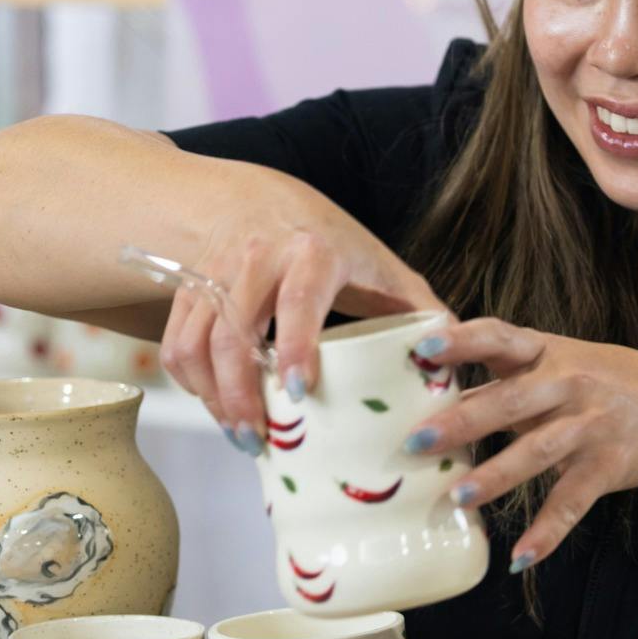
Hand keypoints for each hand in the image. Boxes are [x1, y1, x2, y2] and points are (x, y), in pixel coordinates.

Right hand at [160, 178, 445, 450]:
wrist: (261, 199)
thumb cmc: (332, 241)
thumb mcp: (382, 266)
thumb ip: (421, 310)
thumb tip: (459, 358)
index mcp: (314, 251)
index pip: (299, 299)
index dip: (294, 345)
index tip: (296, 391)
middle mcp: (258, 257)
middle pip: (235, 330)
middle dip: (240, 391)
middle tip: (259, 439)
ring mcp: (217, 273)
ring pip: (198, 340)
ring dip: (212, 395)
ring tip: (241, 434)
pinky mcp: (188, 289)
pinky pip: (178, 341)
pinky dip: (191, 381)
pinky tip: (217, 406)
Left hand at [401, 317, 637, 568]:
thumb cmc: (602, 383)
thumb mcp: (559, 364)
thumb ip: (505, 378)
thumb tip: (434, 396)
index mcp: (548, 353)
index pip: (500, 337)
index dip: (463, 341)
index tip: (425, 349)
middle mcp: (569, 385)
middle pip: (511, 402)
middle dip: (463, 421)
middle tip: (416, 441)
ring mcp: (590, 426)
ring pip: (537, 452)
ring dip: (495, 476)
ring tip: (456, 497)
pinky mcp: (607, 466)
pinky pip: (571, 503)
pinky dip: (546, 533)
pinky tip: (519, 557)